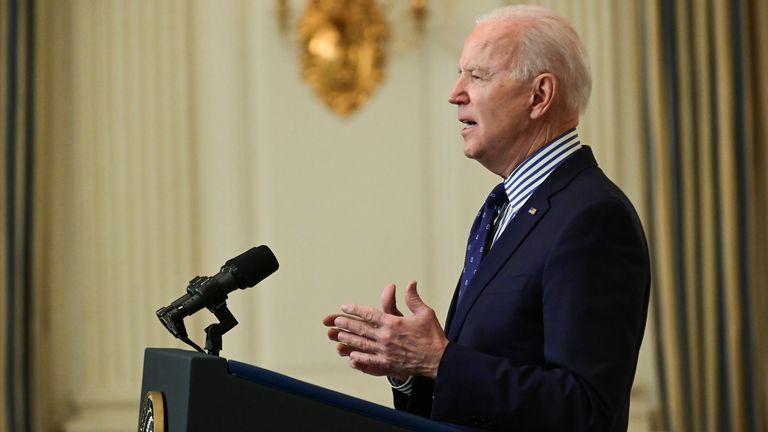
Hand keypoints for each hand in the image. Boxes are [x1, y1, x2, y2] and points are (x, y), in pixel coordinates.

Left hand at [322, 281, 447, 379]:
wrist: (438, 360)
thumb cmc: (432, 336)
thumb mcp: (424, 312)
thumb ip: (413, 298)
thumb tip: (410, 283)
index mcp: (393, 323)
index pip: (369, 314)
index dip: (355, 310)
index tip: (345, 306)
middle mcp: (386, 337)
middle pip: (361, 329)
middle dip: (346, 324)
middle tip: (336, 321)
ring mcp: (385, 352)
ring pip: (362, 345)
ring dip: (349, 340)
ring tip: (339, 336)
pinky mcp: (388, 364)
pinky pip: (369, 361)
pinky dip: (359, 358)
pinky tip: (352, 357)